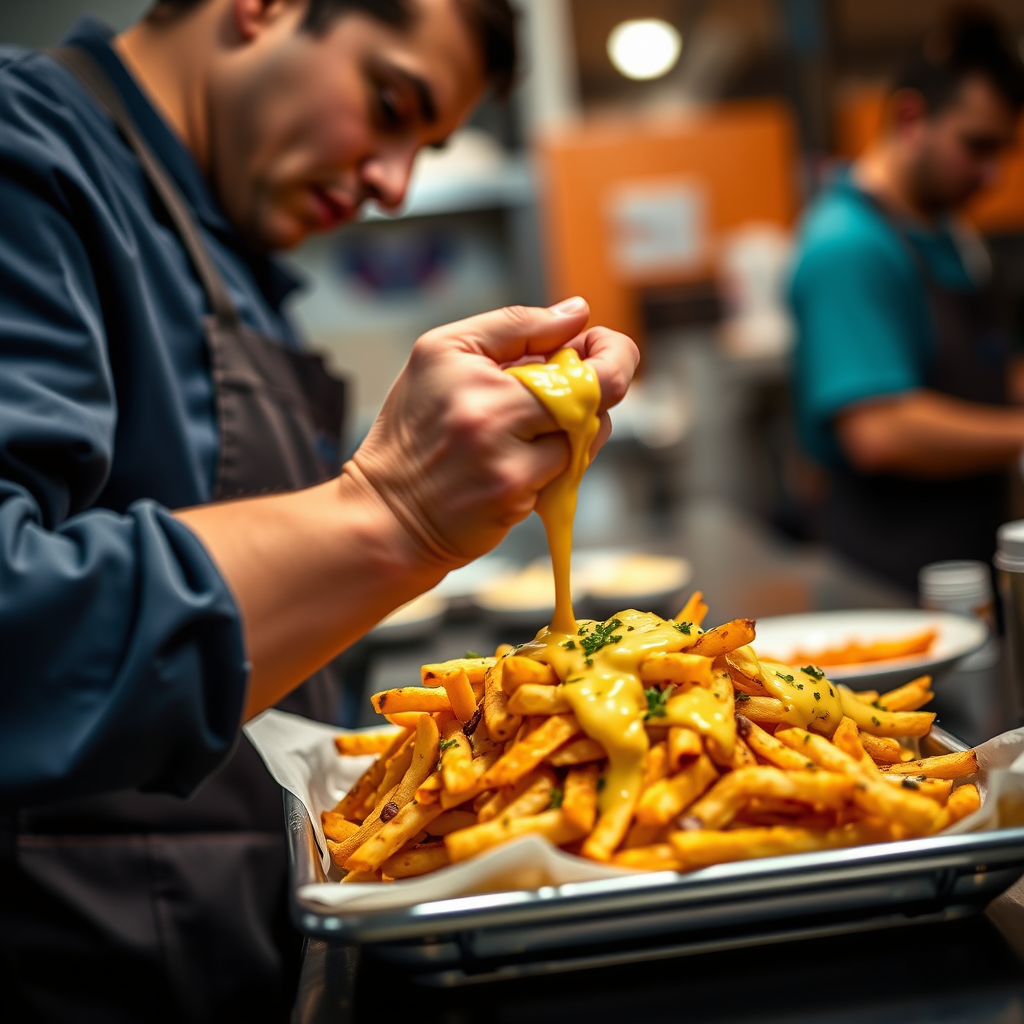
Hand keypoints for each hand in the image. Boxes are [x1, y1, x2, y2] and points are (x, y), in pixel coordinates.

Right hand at [347, 297, 638, 566]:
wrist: (387, 513)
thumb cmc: (413, 431)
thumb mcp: (441, 355)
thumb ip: (514, 327)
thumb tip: (577, 314)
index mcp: (472, 368)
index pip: (574, 357)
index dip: (612, 353)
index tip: (603, 347)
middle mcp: (489, 414)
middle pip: (591, 400)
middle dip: (593, 393)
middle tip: (568, 392)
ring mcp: (506, 463)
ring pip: (580, 439)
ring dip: (570, 433)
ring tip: (527, 432)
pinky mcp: (514, 499)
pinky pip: (561, 475)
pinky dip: (551, 467)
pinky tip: (515, 465)